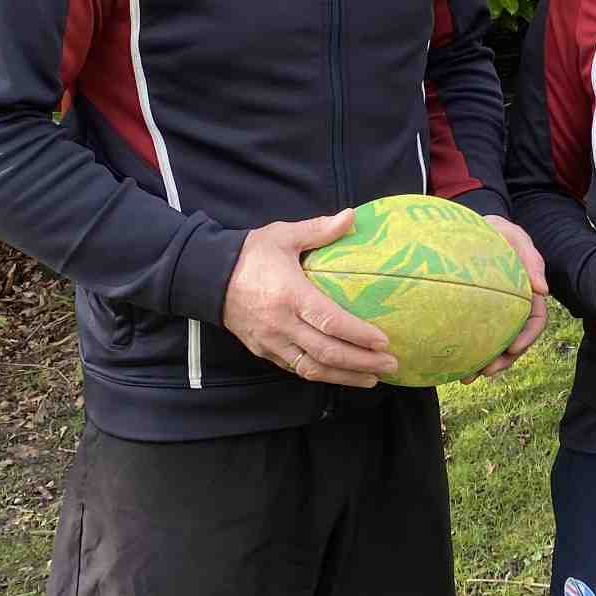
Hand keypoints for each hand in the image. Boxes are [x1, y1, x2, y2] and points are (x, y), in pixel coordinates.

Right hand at [223, 210, 398, 387]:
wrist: (205, 277)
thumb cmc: (249, 254)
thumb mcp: (284, 236)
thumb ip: (319, 230)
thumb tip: (351, 217)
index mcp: (290, 295)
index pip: (330, 322)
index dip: (359, 335)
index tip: (384, 341)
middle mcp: (281, 324)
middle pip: (326, 352)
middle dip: (361, 362)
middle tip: (390, 364)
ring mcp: (271, 341)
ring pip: (312, 368)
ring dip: (345, 376)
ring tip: (372, 378)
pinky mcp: (264, 350)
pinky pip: (296, 368)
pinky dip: (321, 375)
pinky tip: (341, 375)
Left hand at [467, 216, 551, 379]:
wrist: (469, 228)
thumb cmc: (495, 230)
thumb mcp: (514, 236)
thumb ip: (532, 258)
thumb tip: (543, 290)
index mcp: (528, 292)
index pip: (535, 321)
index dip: (527, 338)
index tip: (512, 350)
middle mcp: (513, 307)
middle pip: (515, 341)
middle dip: (503, 360)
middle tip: (485, 372)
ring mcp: (493, 312)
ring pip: (494, 344)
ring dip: (484, 363)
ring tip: (466, 377)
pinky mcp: (473, 313)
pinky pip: (474, 335)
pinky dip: (467, 351)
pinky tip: (452, 362)